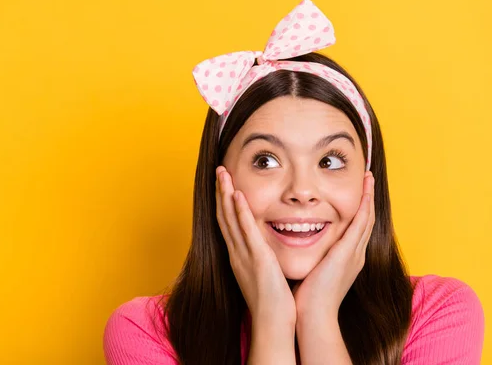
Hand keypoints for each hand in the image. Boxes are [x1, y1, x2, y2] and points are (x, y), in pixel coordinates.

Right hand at [215, 166, 296, 328]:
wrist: (272, 323)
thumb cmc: (272, 302)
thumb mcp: (263, 274)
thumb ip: (261, 259)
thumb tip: (264, 250)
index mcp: (239, 255)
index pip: (228, 222)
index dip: (224, 201)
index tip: (224, 182)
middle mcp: (236, 252)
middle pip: (224, 215)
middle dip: (220, 191)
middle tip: (219, 169)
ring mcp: (244, 255)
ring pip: (230, 219)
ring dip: (225, 195)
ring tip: (223, 173)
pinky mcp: (257, 259)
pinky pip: (246, 231)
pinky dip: (240, 213)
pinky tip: (237, 196)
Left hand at [292, 171, 375, 322]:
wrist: (313, 316)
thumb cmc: (308, 298)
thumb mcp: (313, 272)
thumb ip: (313, 258)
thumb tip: (300, 246)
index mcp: (348, 259)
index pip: (356, 228)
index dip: (359, 208)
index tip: (358, 191)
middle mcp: (356, 254)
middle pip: (366, 219)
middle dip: (368, 197)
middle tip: (368, 176)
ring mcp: (355, 253)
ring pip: (366, 217)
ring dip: (368, 195)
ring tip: (368, 176)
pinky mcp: (348, 252)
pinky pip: (360, 222)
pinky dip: (364, 204)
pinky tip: (364, 190)